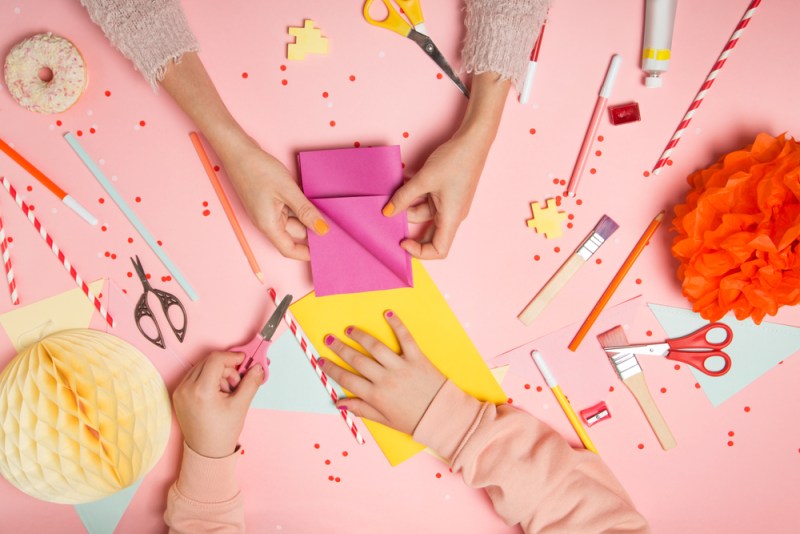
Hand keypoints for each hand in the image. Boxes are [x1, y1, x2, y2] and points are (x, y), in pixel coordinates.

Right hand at [159, 53, 327, 260]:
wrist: (238, 151)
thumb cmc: (258, 170)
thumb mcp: (288, 191)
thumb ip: (306, 211)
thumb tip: (323, 230)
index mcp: (268, 225)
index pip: (288, 250)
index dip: (306, 254)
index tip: (324, 251)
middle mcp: (266, 222)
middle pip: (293, 234)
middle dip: (311, 232)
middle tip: (333, 226)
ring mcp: (266, 211)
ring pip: (292, 220)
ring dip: (306, 217)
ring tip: (324, 209)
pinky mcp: (268, 202)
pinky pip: (287, 210)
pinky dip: (298, 207)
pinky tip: (310, 199)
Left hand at [172, 351, 263, 457]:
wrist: (206, 452)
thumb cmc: (223, 432)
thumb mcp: (241, 405)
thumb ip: (251, 382)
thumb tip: (258, 367)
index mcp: (201, 391)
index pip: (216, 359)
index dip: (232, 357)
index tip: (244, 361)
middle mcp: (186, 388)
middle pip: (208, 361)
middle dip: (226, 368)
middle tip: (237, 382)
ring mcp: (179, 392)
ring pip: (201, 367)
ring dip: (217, 373)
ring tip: (226, 392)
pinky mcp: (178, 395)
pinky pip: (194, 377)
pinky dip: (207, 379)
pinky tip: (216, 394)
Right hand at [319, 311, 445, 434]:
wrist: (442, 417)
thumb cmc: (414, 420)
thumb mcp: (385, 420)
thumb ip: (362, 409)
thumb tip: (340, 403)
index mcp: (376, 396)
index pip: (347, 379)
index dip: (331, 369)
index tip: (320, 361)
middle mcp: (386, 379)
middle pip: (357, 360)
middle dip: (340, 349)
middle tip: (328, 339)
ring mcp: (401, 367)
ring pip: (376, 347)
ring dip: (361, 336)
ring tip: (350, 330)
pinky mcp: (417, 358)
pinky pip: (405, 338)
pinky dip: (397, 325)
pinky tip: (388, 314)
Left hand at [382, 73, 510, 259]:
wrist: (473, 140)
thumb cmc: (454, 161)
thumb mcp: (424, 179)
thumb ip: (403, 197)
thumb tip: (386, 213)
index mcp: (451, 218)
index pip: (439, 250)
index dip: (419, 252)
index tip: (402, 241)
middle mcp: (452, 215)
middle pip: (430, 235)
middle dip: (409, 228)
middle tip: (391, 218)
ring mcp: (450, 205)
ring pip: (425, 215)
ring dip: (408, 206)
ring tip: (393, 192)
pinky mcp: (447, 194)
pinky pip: (428, 202)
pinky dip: (415, 197)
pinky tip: (403, 184)